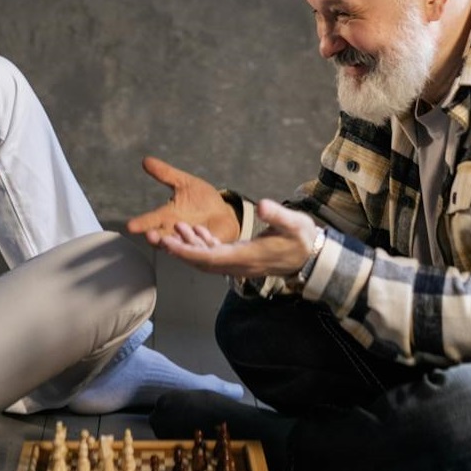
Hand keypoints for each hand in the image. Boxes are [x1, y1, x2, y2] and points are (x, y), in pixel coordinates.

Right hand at [127, 157, 240, 244]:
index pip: (151, 221)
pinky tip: (197, 244)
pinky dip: (198, 246)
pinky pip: (201, 248)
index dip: (141, 224)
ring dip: (175, 244)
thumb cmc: (201, 200)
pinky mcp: (207, 246)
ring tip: (170, 241)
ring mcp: (191, 241)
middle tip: (150, 236)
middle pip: (162, 237)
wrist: (224, 213)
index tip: (130, 226)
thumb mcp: (185, 183)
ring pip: (180, 245)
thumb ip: (166, 174)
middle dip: (156, 238)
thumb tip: (146, 160)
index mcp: (168, 216)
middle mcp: (176, 231)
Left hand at [155, 199, 318, 277]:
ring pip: (207, 259)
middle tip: (159, 236)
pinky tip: (194, 230)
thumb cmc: (303, 238)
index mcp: (247, 258)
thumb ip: (278, 215)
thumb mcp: (295, 223)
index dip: (186, 252)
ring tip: (175, 227)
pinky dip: (202, 244)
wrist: (311, 256)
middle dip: (180, 251)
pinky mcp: (240, 258)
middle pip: (202, 262)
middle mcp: (239, 265)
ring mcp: (239, 264)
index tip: (168, 243)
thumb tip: (263, 205)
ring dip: (189, 246)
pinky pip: (215, 255)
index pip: (210, 258)